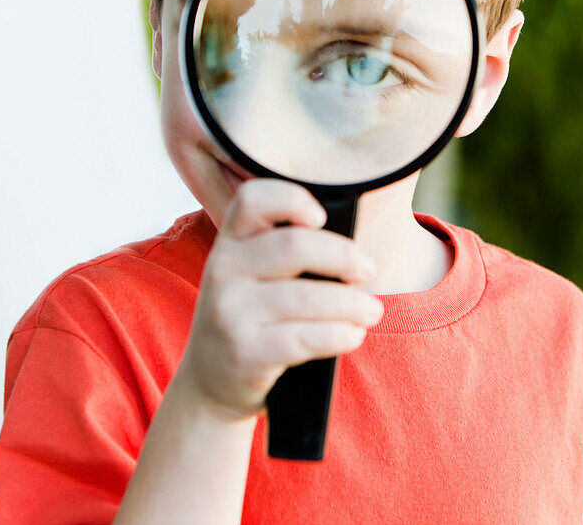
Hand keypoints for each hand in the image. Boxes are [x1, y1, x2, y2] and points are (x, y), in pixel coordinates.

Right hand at [176, 179, 382, 419]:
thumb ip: (288, 253)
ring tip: (372, 311)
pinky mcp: (244, 352)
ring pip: (308, 297)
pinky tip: (353, 334)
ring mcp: (229, 311)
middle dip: (345, 257)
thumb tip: (355, 253)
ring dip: (353, 303)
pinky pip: (307, 338)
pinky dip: (341, 334)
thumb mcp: (254, 275)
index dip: (291, 199)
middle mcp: (222, 269)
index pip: (253, 199)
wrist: (211, 381)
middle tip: (368, 271)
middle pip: (295, 246)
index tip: (321, 217)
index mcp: (231, 241)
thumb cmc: (253, 317)